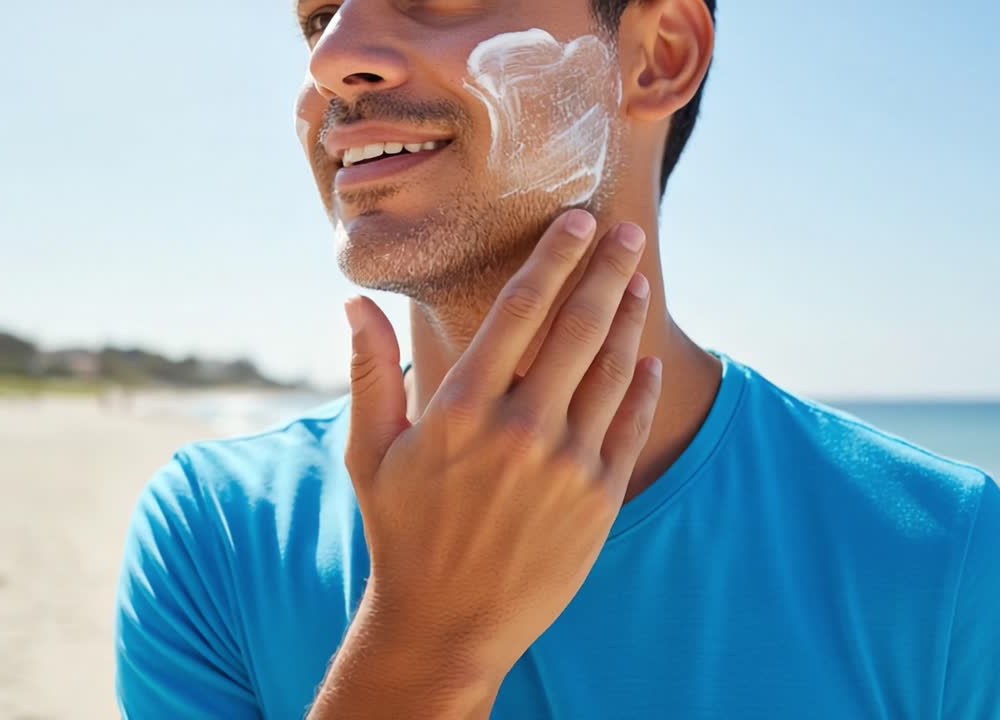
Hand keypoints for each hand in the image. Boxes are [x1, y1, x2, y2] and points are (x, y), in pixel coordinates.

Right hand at [343, 209, 661, 681]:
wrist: (448, 623)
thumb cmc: (402, 532)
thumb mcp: (371, 452)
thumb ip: (370, 372)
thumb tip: (353, 301)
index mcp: (463, 409)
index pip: (520, 310)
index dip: (553, 257)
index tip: (577, 221)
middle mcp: (522, 429)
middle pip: (578, 327)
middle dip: (606, 270)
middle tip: (628, 231)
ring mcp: (568, 465)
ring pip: (611, 370)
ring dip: (628, 318)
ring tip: (638, 281)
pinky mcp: (600, 499)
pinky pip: (629, 425)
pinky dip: (640, 385)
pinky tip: (647, 357)